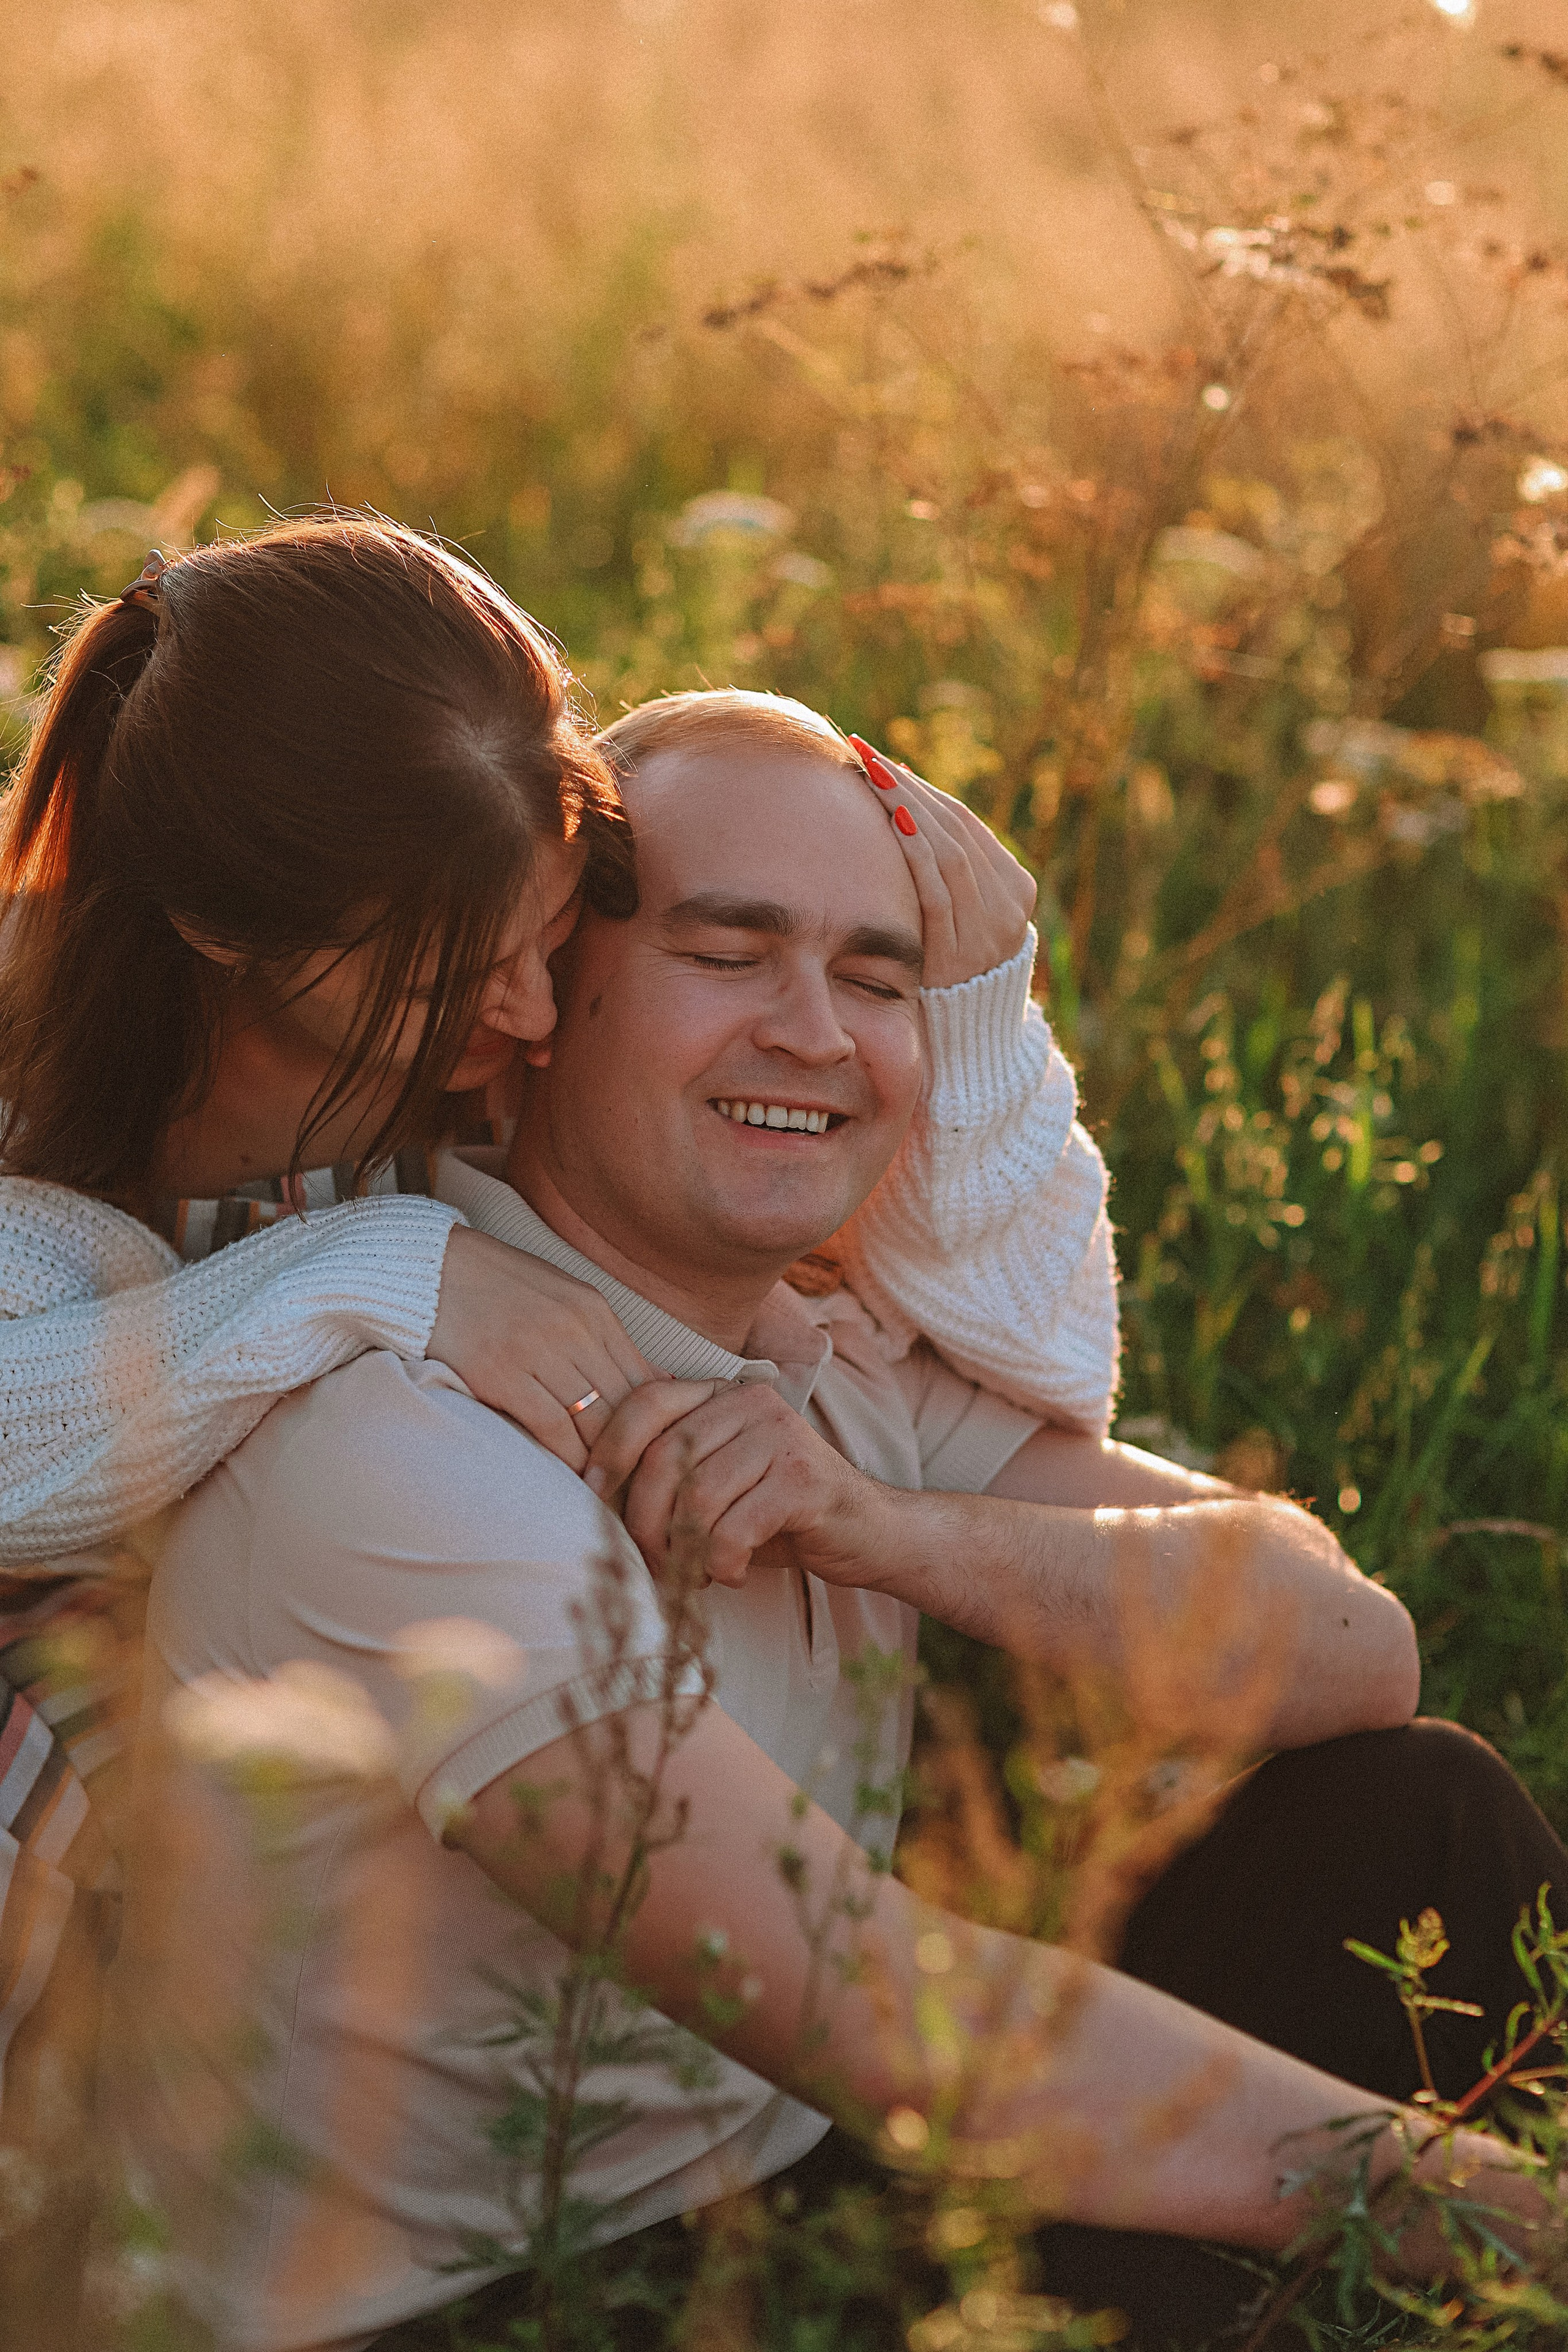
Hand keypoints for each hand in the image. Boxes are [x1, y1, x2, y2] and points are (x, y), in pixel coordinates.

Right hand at [428, 1224, 655, 1472]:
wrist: (426, 1268)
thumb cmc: (497, 1287)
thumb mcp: (564, 1299)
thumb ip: (609, 1341)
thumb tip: (663, 1382)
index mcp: (594, 1310)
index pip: (645, 1381)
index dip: (655, 1425)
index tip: (652, 1455)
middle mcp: (574, 1328)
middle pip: (626, 1405)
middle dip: (634, 1449)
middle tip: (635, 1483)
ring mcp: (538, 1350)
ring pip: (594, 1422)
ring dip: (603, 1461)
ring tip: (607, 1488)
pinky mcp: (501, 1373)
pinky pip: (552, 1428)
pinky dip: (566, 1457)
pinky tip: (569, 1475)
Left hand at [583, 1377, 885, 1589]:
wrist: (868, 1531)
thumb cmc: (779, 1513)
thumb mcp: (721, 1481)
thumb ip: (674, 1471)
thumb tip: (592, 1491)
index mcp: (727, 1395)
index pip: (649, 1402)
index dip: (610, 1446)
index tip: (590, 1489)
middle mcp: (754, 1404)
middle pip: (665, 1457)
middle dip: (642, 1518)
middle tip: (648, 1561)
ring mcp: (783, 1438)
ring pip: (697, 1496)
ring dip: (683, 1550)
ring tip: (694, 1573)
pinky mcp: (804, 1481)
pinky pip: (734, 1529)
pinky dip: (722, 1563)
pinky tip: (734, 1573)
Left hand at [848, 735, 1036, 988]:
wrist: (970, 1043)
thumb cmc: (948, 973)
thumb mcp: (957, 918)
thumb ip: (942, 871)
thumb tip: (897, 802)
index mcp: (1016, 886)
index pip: (964, 823)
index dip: (921, 789)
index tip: (879, 761)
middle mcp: (1010, 903)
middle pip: (954, 829)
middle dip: (906, 788)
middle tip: (863, 752)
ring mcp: (991, 928)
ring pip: (947, 851)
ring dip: (904, 807)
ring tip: (867, 773)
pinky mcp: (963, 951)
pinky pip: (938, 890)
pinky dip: (916, 851)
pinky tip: (891, 819)